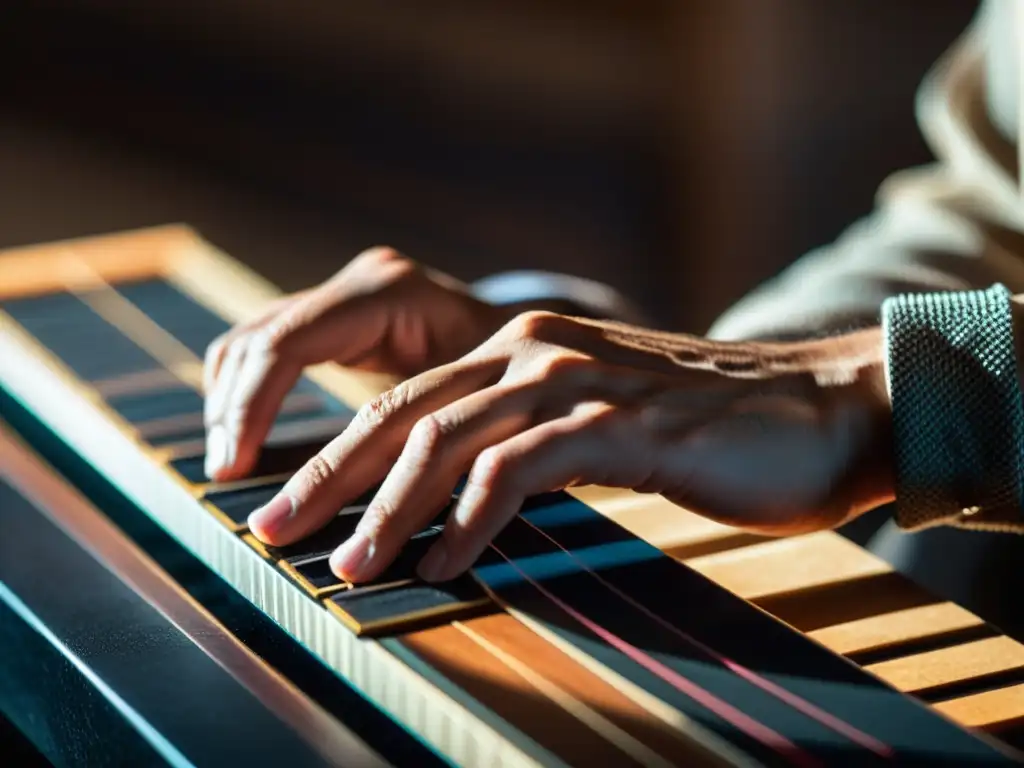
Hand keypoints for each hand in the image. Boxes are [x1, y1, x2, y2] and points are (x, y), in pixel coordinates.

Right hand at [202, 247, 513, 480]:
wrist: (542, 346)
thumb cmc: (524, 380)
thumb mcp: (480, 405)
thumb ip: (426, 438)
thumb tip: (376, 509)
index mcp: (389, 293)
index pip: (288, 344)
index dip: (251, 406)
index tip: (235, 468)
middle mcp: (361, 282)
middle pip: (260, 339)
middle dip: (234, 409)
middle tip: (226, 476)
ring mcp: (347, 294)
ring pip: (253, 341)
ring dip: (231, 403)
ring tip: (232, 466)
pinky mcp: (340, 319)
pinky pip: (268, 349)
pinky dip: (248, 393)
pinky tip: (248, 441)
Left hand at [246, 311, 893, 583]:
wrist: (815, 413)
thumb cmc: (703, 433)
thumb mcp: (595, 425)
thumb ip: (525, 443)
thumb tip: (449, 501)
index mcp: (523, 348)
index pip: (403, 400)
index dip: (335, 455)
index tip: (288, 508)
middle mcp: (538, 351)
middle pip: (404, 415)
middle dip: (330, 479)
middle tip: (276, 535)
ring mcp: (578, 382)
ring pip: (449, 439)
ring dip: (389, 508)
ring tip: (349, 565)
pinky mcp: (621, 424)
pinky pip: (520, 470)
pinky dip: (471, 520)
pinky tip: (444, 564)